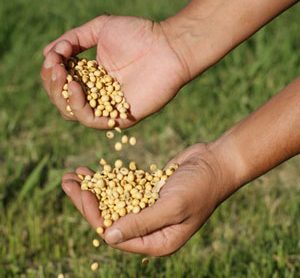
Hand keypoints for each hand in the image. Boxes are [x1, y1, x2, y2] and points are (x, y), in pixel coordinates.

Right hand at [41, 15, 189, 128]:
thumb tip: (48, 53)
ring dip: (61, 95)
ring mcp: (108, 106)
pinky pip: (92, 121)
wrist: (167, 47)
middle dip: (53, 83)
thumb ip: (73, 39)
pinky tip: (75, 87)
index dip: (52, 72)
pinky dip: (79, 107)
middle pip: (63, 99)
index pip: (62, 82)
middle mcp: (98, 93)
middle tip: (55, 67)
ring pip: (73, 112)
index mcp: (92, 76)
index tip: (52, 57)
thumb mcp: (100, 29)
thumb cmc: (138, 35)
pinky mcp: (120, 117)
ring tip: (63, 75)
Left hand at [61, 143, 228, 255]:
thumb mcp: (173, 206)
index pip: (117, 235)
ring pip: (113, 202)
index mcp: (157, 241)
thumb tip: (108, 237)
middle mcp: (151, 228)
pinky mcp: (148, 191)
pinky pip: (123, 188)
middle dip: (86, 200)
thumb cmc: (201, 187)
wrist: (216, 163)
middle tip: (66, 182)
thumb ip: (142, 222)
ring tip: (73, 175)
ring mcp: (148, 208)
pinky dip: (108, 180)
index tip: (82, 193)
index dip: (95, 216)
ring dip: (93, 189)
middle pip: (110, 217)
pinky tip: (92, 171)